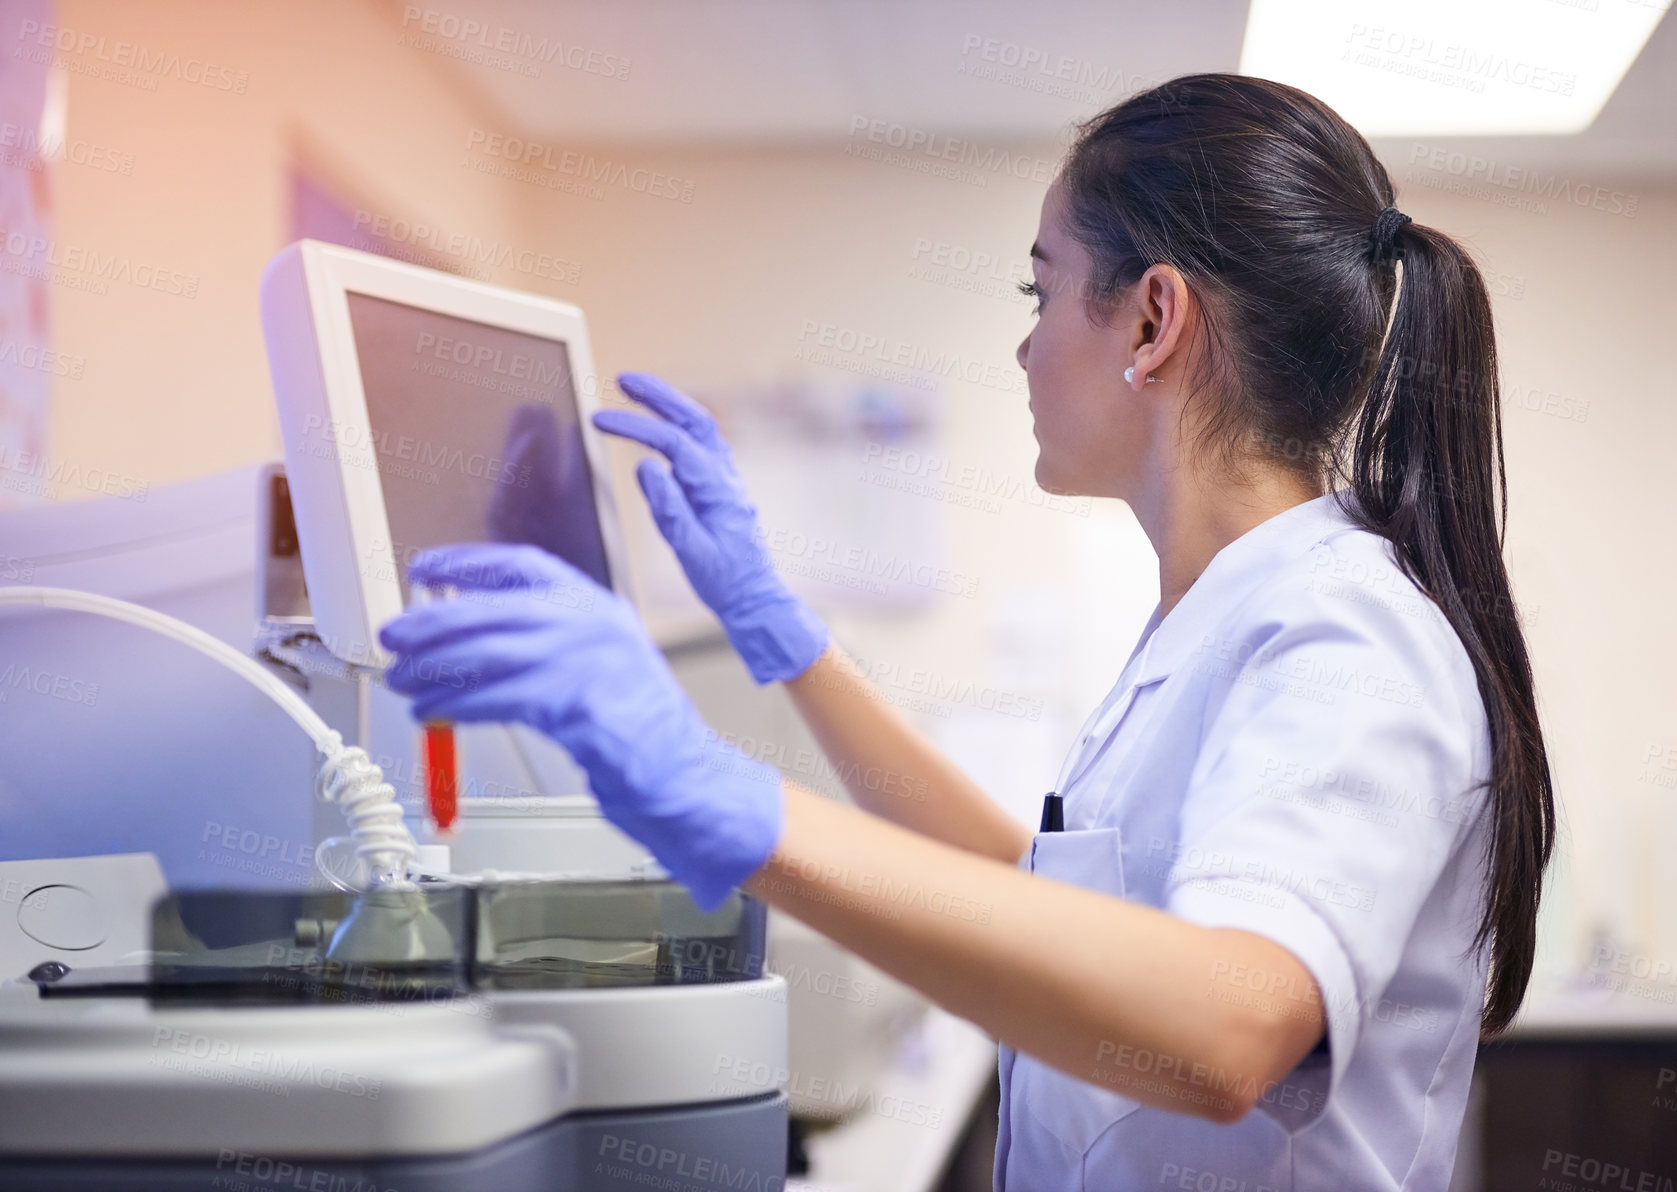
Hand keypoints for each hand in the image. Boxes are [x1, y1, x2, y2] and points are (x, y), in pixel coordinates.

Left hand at [378, 542, 782, 909]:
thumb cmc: (634, 727)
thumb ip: (544, 641)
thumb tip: (462, 636)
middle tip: (394, 637)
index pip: (521, 565)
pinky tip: (433, 714)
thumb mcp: (597, 661)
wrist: (683, 774)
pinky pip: (497, 700)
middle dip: (432, 623)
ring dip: (434, 670)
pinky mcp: (576, 705)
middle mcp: (593, 623)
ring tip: (404, 682)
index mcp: (598, 604)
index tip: (425, 570)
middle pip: (493, 609)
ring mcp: (588, 662)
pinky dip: (456, 706)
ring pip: (488, 653)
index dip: (466, 563)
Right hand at [593, 372, 827, 683]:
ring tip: (633, 390)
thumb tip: (646, 466)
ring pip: (698, 427)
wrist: (754, 598)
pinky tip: (658, 424)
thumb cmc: (724, 580)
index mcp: (718, 488)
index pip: (673, 443)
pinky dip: (676, 424)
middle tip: (622, 379)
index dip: (635, 427)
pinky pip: (698, 443)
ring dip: (667, 405)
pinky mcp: (718, 486)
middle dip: (658, 395)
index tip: (598, 419)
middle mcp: (724, 475)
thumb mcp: (691, 551)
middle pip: (693, 419)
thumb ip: (669, 509)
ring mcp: (724, 478)